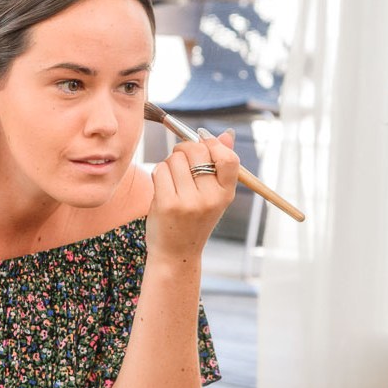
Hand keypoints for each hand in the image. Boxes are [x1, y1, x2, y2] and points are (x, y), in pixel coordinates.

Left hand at [147, 129, 238, 261]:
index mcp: (226, 193)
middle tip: (180, 161)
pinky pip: (160, 170)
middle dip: (184, 150)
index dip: (213, 145)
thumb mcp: (213, 195)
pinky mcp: (168, 204)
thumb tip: (226, 134)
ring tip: (172, 181)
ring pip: (175, 159)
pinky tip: (162, 188)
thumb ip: (220, 164)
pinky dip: (159, 174)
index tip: (203, 145)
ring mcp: (190, 202)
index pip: (228, 158)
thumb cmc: (194, 220)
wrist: (177, 253)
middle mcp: (211, 198)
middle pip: (197, 151)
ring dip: (169, 164)